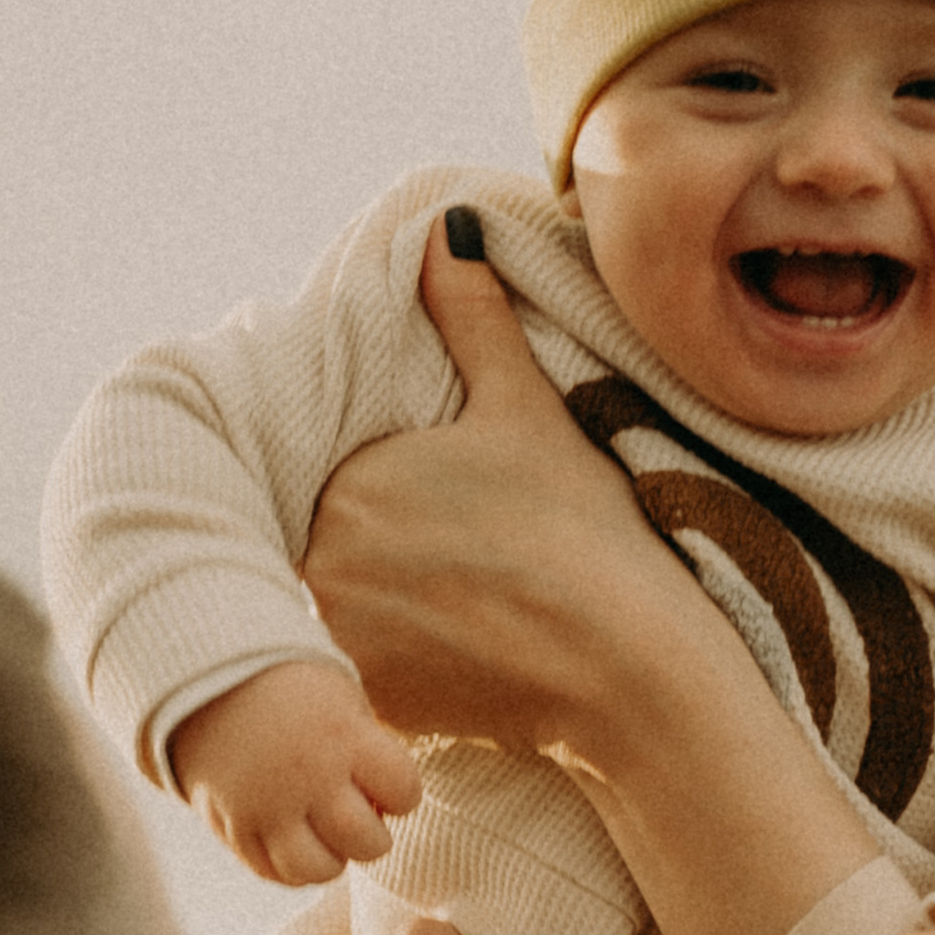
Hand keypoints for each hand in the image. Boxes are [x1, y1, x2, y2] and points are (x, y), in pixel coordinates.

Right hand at [167, 658, 420, 885]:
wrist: (204, 680)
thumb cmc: (291, 691)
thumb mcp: (341, 699)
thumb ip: (370, 750)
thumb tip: (385, 809)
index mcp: (342, 735)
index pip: (404, 792)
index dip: (401, 793)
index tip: (385, 784)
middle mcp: (307, 776)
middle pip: (366, 842)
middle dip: (371, 836)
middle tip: (356, 815)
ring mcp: (266, 806)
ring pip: (318, 870)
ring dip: (331, 859)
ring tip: (324, 836)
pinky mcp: (232, 827)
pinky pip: (273, 873)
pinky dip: (290, 866)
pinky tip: (292, 839)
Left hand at [302, 215, 744, 781]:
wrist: (624, 670)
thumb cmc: (582, 534)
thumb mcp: (527, 410)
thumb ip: (473, 320)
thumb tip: (443, 229)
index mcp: (347, 479)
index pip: (313, 468)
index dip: (356, 479)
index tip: (408, 495)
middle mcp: (321, 562)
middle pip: (310, 542)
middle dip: (349, 544)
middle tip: (427, 554)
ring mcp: (341, 641)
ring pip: (328, 610)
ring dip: (362, 606)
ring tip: (439, 605)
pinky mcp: (369, 704)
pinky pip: (353, 676)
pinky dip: (386, 665)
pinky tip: (444, 653)